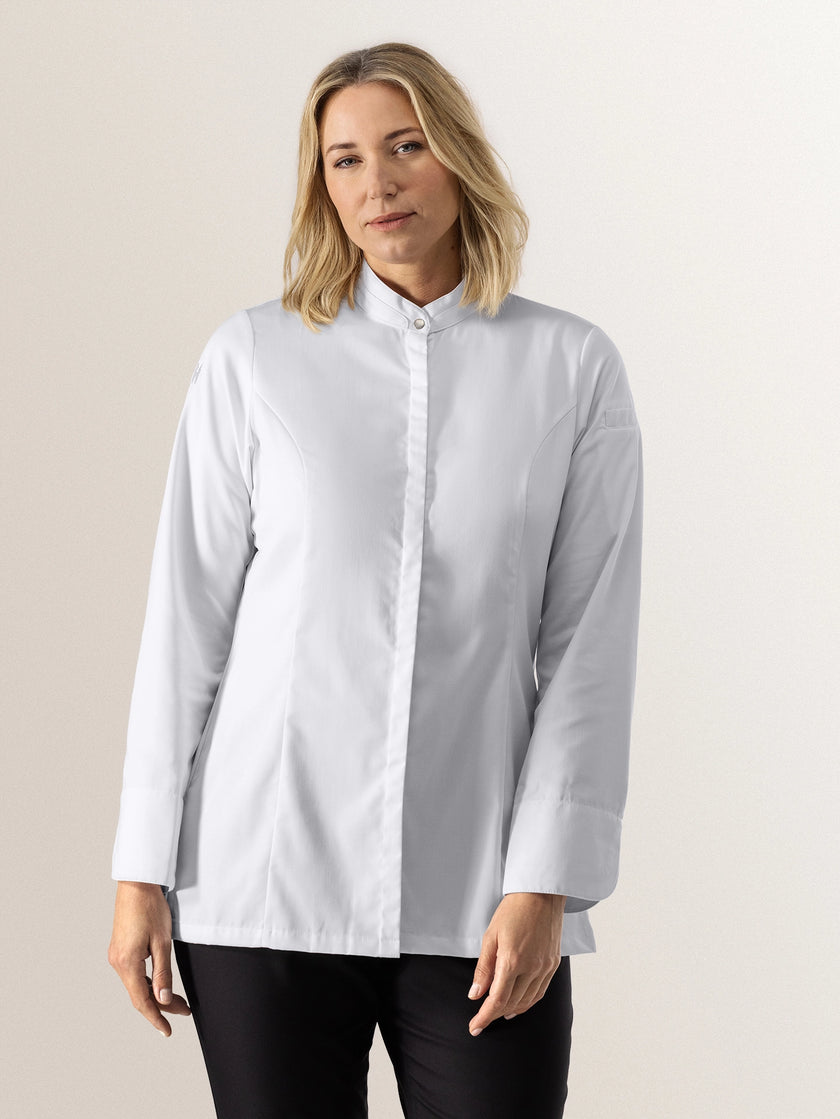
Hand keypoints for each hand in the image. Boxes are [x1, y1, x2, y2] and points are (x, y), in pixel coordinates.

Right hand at [108, 881, 191, 1036]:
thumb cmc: (150, 907)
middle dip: (161, 1005)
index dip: (156, 1018)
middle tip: (184, 1010)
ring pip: (137, 984)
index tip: (168, 1030)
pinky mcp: (120, 949)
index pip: (142, 1001)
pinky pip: (134, 973)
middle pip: (140, 994)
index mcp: (127, 963)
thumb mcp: (162, 941)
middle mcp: (117, 962)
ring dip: (155, 993)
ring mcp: (117, 955)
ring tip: (177, 1000)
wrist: (137, 883)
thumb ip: (163, 972)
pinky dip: (148, 982)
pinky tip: (160, 984)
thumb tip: (163, 999)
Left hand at [467, 891, 564, 1035]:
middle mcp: (532, 968)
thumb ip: (484, 969)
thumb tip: (475, 995)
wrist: (541, 894)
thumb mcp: (490, 936)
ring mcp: (545, 967)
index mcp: (512, 960)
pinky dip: (528, 1002)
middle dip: (494, 1014)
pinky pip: (540, 992)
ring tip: (497, 1013)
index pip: (497, 999)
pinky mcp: (553, 964)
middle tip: (481, 1019)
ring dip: (511, 1010)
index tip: (475, 1027)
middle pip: (511, 1003)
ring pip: (527, 1001)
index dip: (484, 1017)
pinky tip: (518, 1004)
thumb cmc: (513, 910)